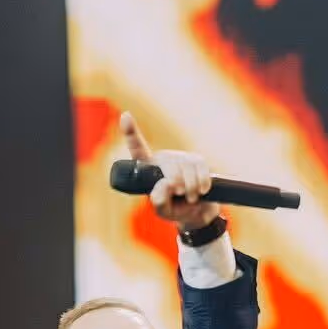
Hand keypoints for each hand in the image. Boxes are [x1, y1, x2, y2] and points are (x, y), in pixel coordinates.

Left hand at [121, 111, 220, 231]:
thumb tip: (165, 183)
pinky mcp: (197, 160)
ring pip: (186, 167)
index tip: (125, 116)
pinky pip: (200, 167)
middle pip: (168, 165)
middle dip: (176, 183)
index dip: (131, 132)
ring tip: (191, 197)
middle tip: (181, 196)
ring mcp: (180, 158)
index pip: (137, 149)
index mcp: (148, 169)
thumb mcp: (163, 210)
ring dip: (191, 187)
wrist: (198, 212)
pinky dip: (202, 181)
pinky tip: (202, 190)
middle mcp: (163, 159)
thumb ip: (159, 201)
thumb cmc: (176, 209)